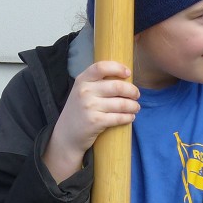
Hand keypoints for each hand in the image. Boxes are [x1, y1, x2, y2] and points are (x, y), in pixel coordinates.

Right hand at [44, 60, 139, 182]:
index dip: (118, 68)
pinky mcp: (95, 121)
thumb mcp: (81, 92)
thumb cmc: (79, 111)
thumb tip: (124, 78)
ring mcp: (89, 107)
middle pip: (118, 86)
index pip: (101, 67)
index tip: (127, 73)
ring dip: (134, 106)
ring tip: (135, 108)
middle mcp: (84, 92)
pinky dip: (128, 117)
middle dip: (132, 91)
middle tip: (136, 95)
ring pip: (122, 103)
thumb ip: (96, 83)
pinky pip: (119, 117)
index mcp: (82, 81)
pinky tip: (130, 117)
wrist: (66, 135)